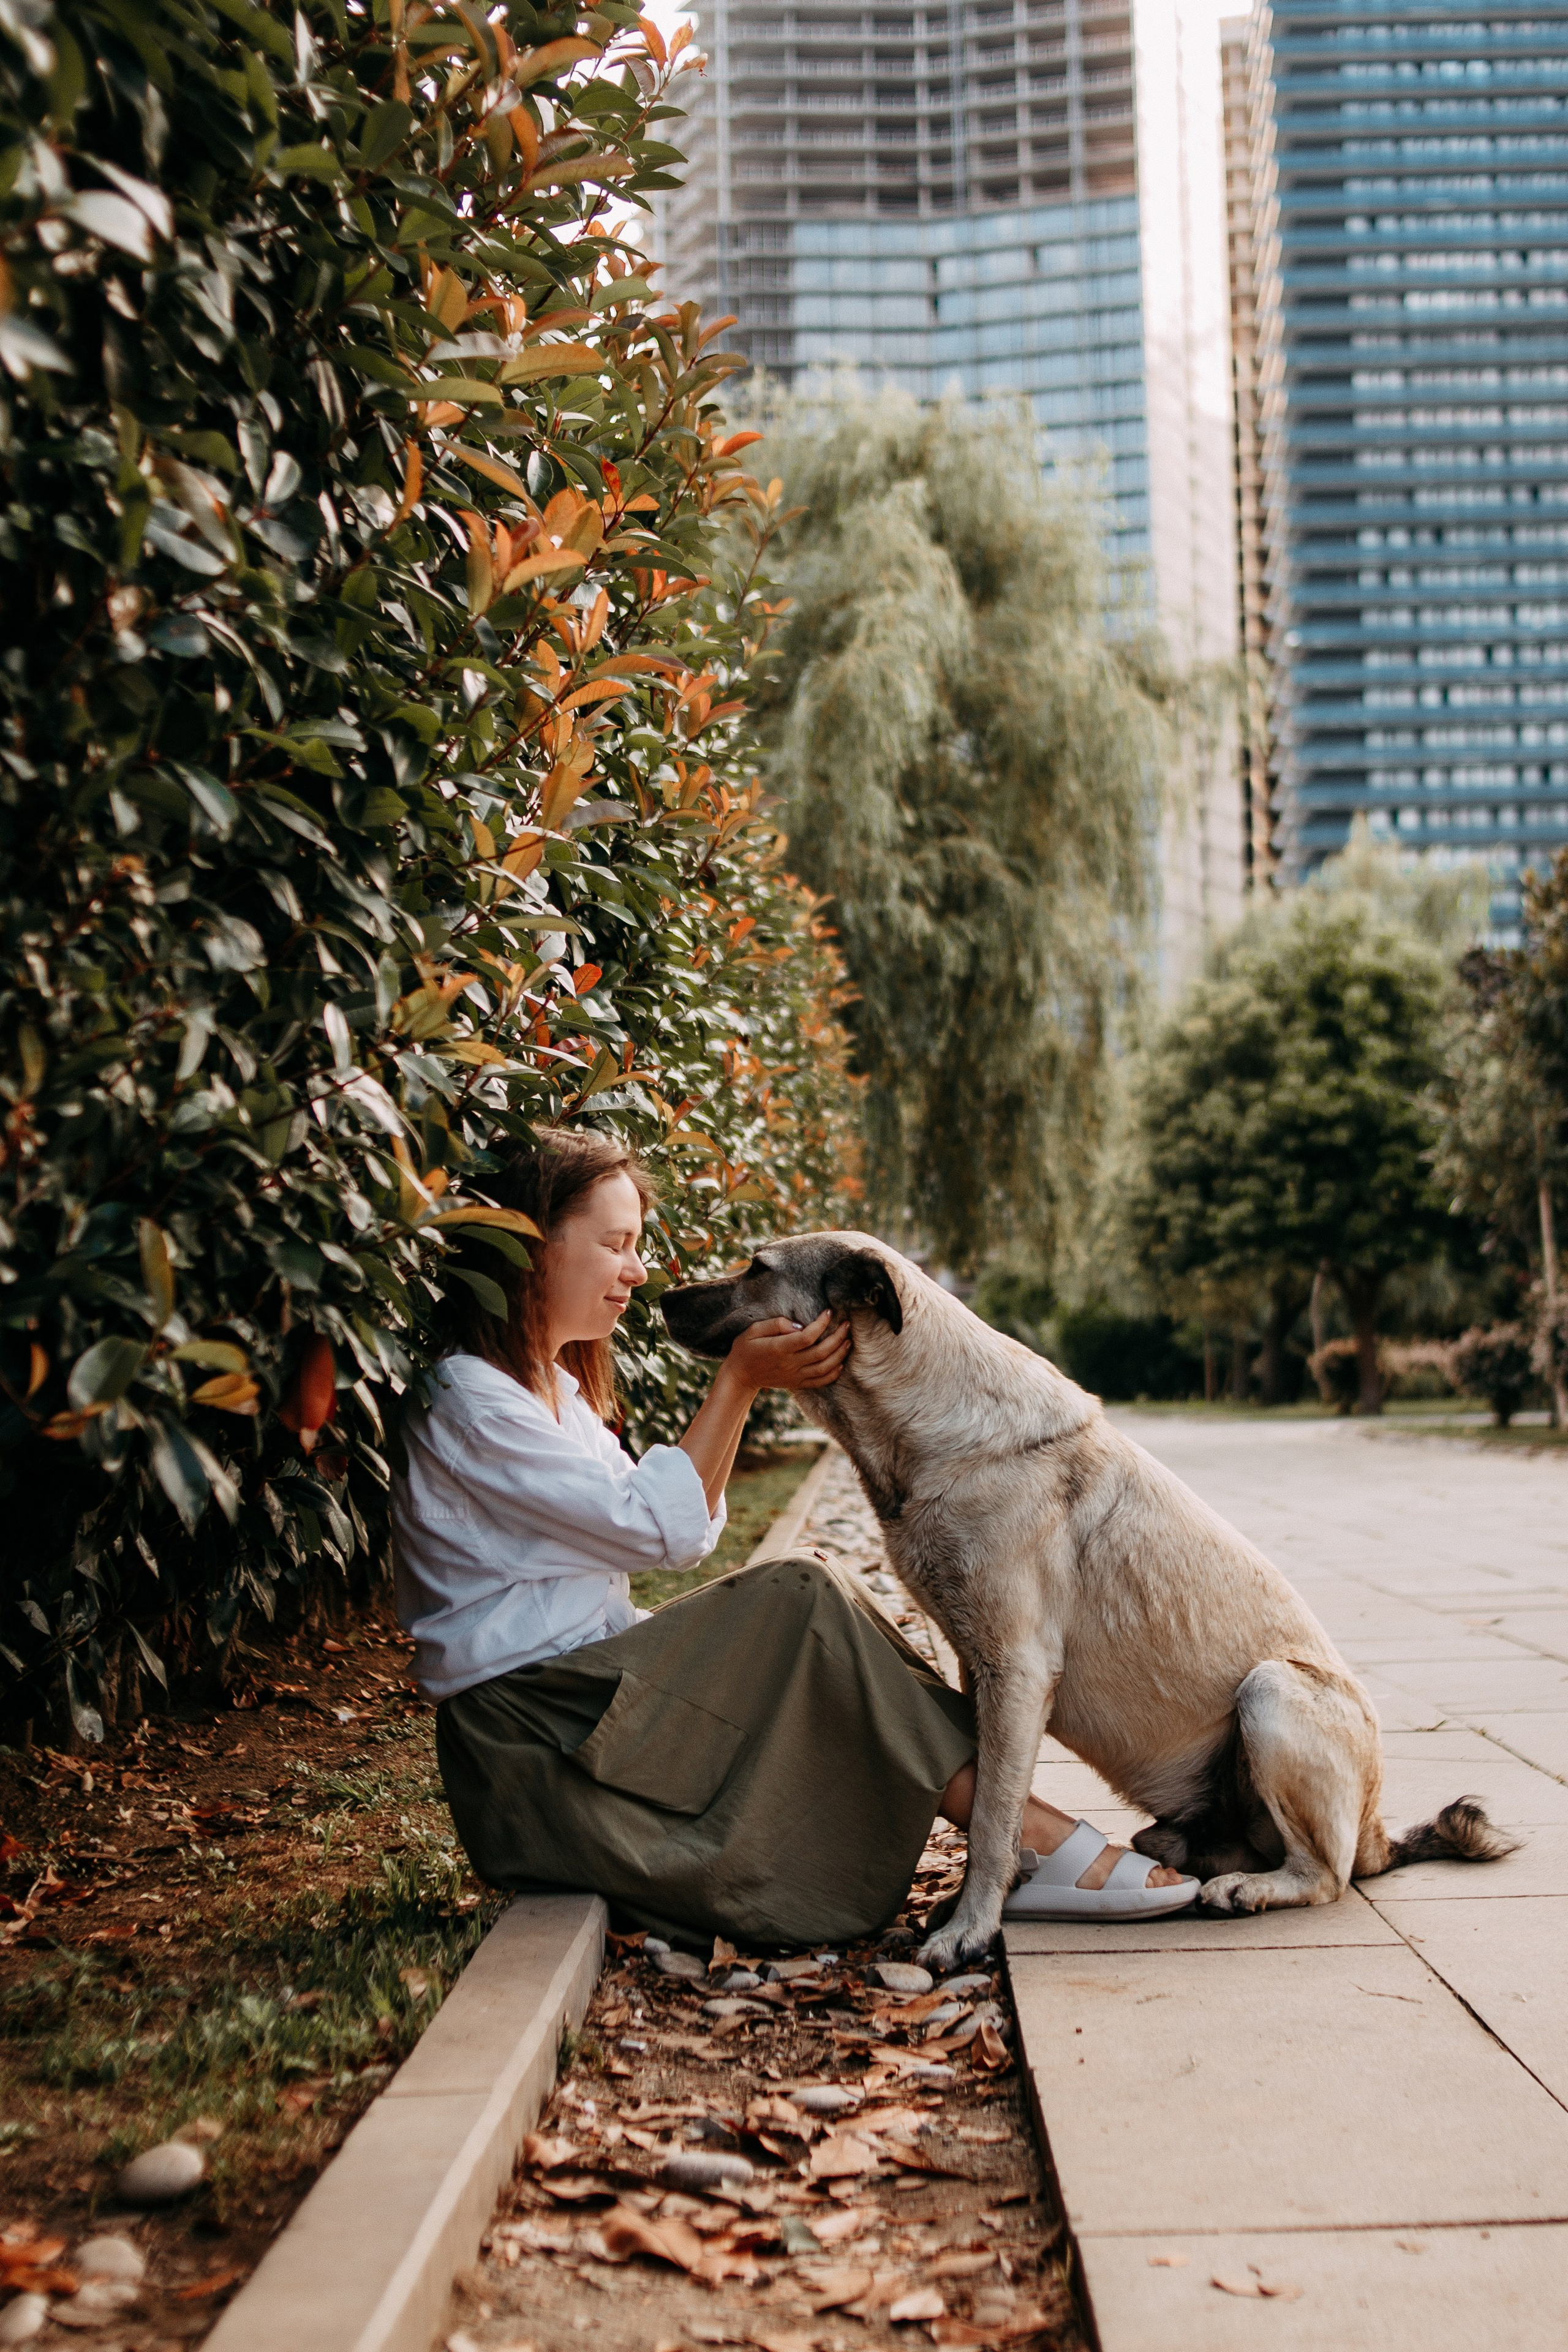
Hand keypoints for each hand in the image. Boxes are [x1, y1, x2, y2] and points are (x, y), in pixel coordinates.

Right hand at [723, 1311, 851, 1396]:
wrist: (740, 1376)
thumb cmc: (745, 1348)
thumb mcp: (753, 1330)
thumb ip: (775, 1324)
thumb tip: (798, 1325)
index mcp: (779, 1348)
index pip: (807, 1337)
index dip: (821, 1324)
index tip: (829, 1312)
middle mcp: (790, 1364)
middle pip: (821, 1352)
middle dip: (838, 1337)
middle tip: (846, 1324)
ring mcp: (794, 1376)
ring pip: (824, 1367)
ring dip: (840, 1354)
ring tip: (848, 1340)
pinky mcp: (796, 1383)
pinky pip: (819, 1382)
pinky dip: (833, 1374)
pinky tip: (841, 1363)